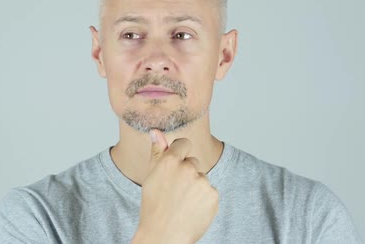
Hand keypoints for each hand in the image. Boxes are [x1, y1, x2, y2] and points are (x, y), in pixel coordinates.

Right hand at [132, 129, 218, 243]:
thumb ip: (157, 151)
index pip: (184, 143)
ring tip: (182, 203)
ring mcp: (202, 182)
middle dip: (187, 174)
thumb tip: (156, 130)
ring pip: (201, 178)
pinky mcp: (213, 195)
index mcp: (170, 161)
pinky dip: (203, 200)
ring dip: (195, 187)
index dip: (180, 155)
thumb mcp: (151, 177)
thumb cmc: (154, 207)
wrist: (164, 236)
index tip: (175, 168)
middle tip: (174, 192)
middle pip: (193, 162)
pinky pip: (210, 191)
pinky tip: (192, 209)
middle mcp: (187, 168)